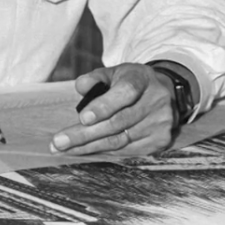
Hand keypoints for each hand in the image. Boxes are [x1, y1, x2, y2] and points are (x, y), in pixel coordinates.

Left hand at [50, 63, 178, 155]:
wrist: (165, 93)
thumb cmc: (131, 82)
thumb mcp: (114, 73)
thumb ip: (95, 78)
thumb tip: (80, 87)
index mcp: (142, 79)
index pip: (125, 93)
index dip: (104, 106)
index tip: (83, 118)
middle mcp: (155, 101)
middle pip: (118, 122)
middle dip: (85, 135)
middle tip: (59, 142)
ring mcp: (160, 123)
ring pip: (120, 140)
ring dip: (90, 147)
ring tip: (65, 149)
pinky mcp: (161, 141)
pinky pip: (127, 150)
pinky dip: (105, 151)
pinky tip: (85, 152)